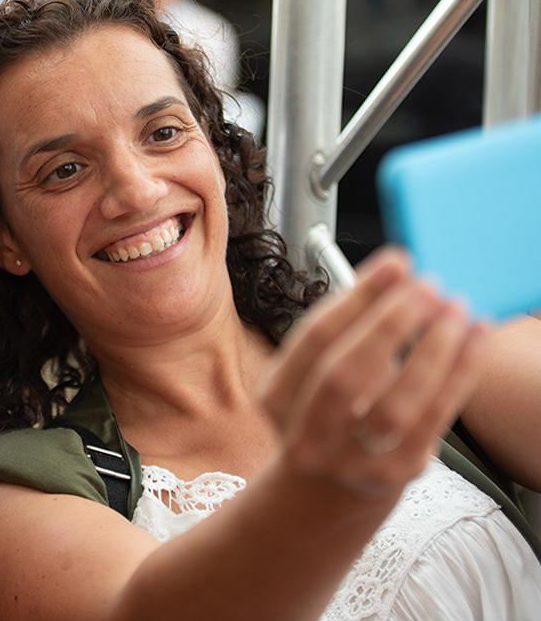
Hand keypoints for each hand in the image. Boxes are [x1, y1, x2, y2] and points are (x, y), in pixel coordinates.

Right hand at [260, 247, 488, 497]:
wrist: (331, 484)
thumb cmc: (329, 410)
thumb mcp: (317, 368)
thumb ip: (350, 322)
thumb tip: (396, 271)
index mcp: (276, 397)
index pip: (314, 340)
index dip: (356, 298)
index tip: (394, 264)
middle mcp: (305, 434)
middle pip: (343, 377)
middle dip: (387, 326)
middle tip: (425, 288)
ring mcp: (350, 460)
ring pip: (393, 405)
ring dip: (430, 351)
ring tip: (454, 311)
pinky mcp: (396, 473)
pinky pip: (432, 419)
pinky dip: (458, 374)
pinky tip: (474, 340)